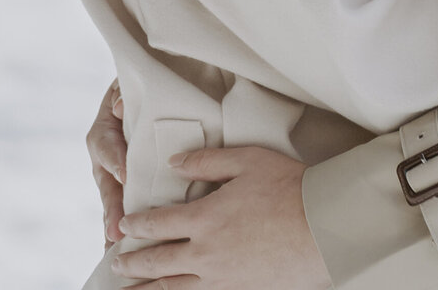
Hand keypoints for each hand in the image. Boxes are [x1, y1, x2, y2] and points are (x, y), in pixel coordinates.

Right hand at [88, 80, 126, 247]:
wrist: (140, 90)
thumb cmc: (134, 87)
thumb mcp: (125, 84)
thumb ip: (122, 92)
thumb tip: (120, 107)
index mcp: (103, 130)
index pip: (106, 147)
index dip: (116, 161)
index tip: (125, 177)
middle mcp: (104, 156)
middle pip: (107, 184)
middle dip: (112, 208)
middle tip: (114, 232)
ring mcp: (114, 172)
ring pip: (113, 199)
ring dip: (115, 223)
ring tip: (115, 248)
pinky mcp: (127, 182)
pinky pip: (125, 203)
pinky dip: (123, 224)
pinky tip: (124, 248)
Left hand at [116, 145, 328, 288]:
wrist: (322, 226)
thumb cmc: (288, 187)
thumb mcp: (247, 160)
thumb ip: (206, 160)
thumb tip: (174, 162)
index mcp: (205, 217)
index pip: (159, 223)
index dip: (137, 224)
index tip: (124, 225)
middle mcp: (205, 252)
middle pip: (158, 261)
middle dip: (133, 262)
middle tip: (115, 262)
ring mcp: (220, 277)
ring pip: (172, 288)